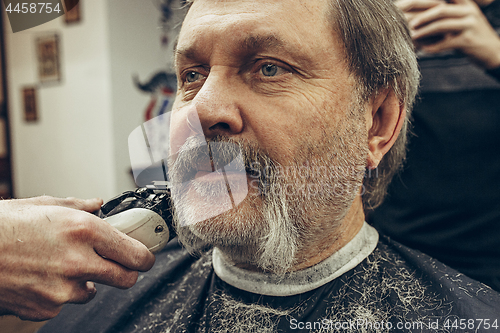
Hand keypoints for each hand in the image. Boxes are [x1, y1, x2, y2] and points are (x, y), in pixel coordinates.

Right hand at [0, 196, 155, 320]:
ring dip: (86, 281)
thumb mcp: (43, 205)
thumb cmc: (2, 226)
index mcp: (83, 230)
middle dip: (126, 272)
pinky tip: (42, 277)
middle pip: (126, 278)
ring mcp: (62, 289)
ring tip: (61, 265)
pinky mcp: (45, 308)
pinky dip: (59, 293)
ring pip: (93, 292)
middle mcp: (78, 261)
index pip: (136, 253)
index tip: (145, 256)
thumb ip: (78, 206)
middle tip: (116, 264)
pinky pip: (65, 303)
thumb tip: (98, 204)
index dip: (145, 256)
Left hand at [396, 0, 499, 68]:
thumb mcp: (461, 19)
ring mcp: (469, 25)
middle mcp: (468, 11)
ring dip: (424, 31)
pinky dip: (432, 47)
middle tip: (407, 23)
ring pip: (442, 25)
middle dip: (421, 16)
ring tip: (412, 36)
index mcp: (464, 3)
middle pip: (440, 9)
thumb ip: (445, 14)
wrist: (492, 50)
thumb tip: (416, 17)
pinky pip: (446, 43)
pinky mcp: (468, 40)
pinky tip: (423, 50)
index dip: (424, 1)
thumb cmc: (470, 35)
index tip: (406, 5)